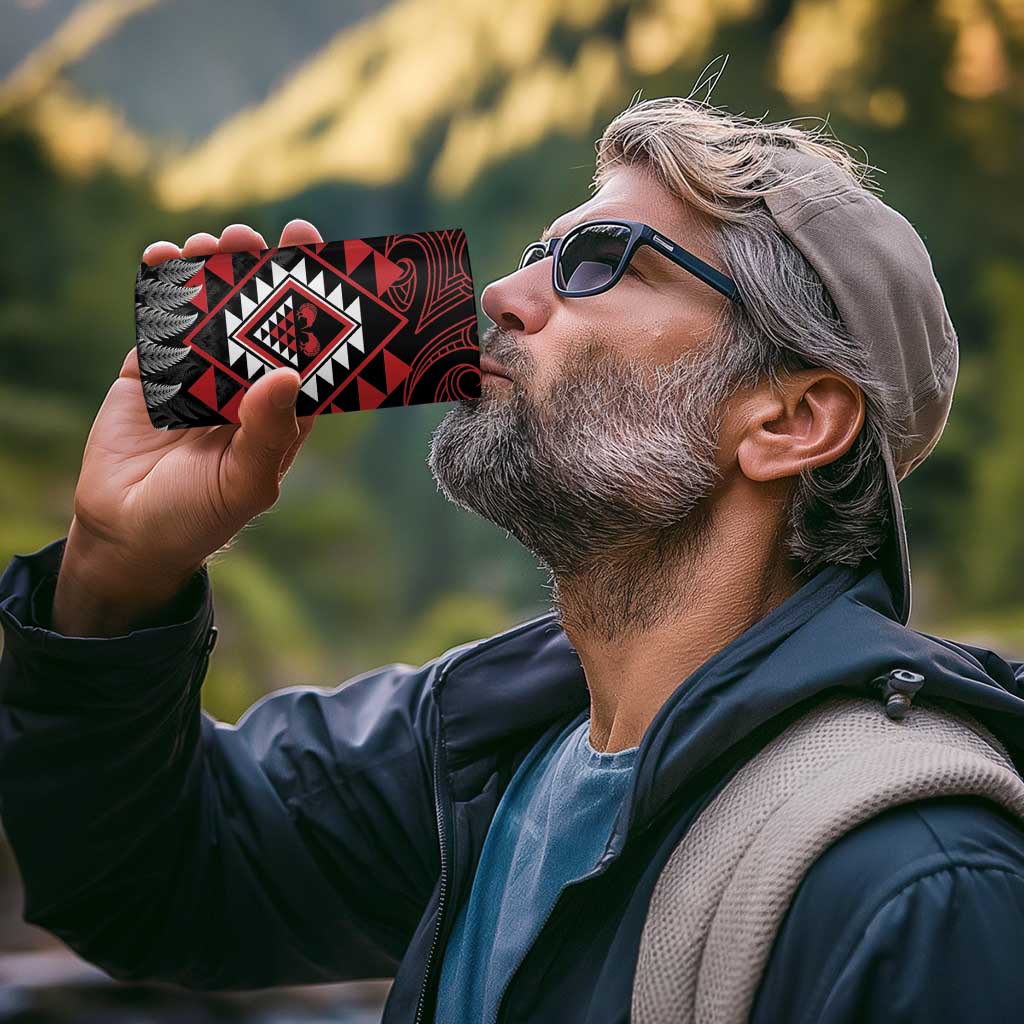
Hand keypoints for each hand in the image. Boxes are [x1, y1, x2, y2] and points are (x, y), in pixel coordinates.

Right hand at [52, 220, 323, 635]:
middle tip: (257, 236)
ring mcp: (198, 374)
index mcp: (281, 410)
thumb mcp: (244, 483)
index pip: (307, 347)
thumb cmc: (199, 517)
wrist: (127, 534)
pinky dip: (161, 286)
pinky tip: (163, 255)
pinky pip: (160, 320)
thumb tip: (288, 373)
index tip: (316, 256)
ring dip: (213, 270)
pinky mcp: (152, 371)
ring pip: (212, 309)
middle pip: (260, 316)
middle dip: (261, 273)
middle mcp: (245, 384)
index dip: (314, 303)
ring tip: (213, 242)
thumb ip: (268, 432)